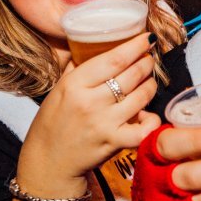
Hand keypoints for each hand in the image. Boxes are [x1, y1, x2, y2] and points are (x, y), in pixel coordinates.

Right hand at [18, 32, 160, 194]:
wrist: (49, 161)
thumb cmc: (53, 122)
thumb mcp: (59, 89)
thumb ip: (77, 67)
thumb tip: (92, 44)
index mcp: (74, 84)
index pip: (113, 59)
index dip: (136, 46)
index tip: (147, 39)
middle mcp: (90, 101)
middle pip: (132, 74)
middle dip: (147, 63)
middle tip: (149, 60)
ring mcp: (104, 123)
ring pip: (141, 96)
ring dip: (151, 86)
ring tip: (149, 81)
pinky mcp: (114, 142)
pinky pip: (144, 129)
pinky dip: (152, 120)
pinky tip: (148, 114)